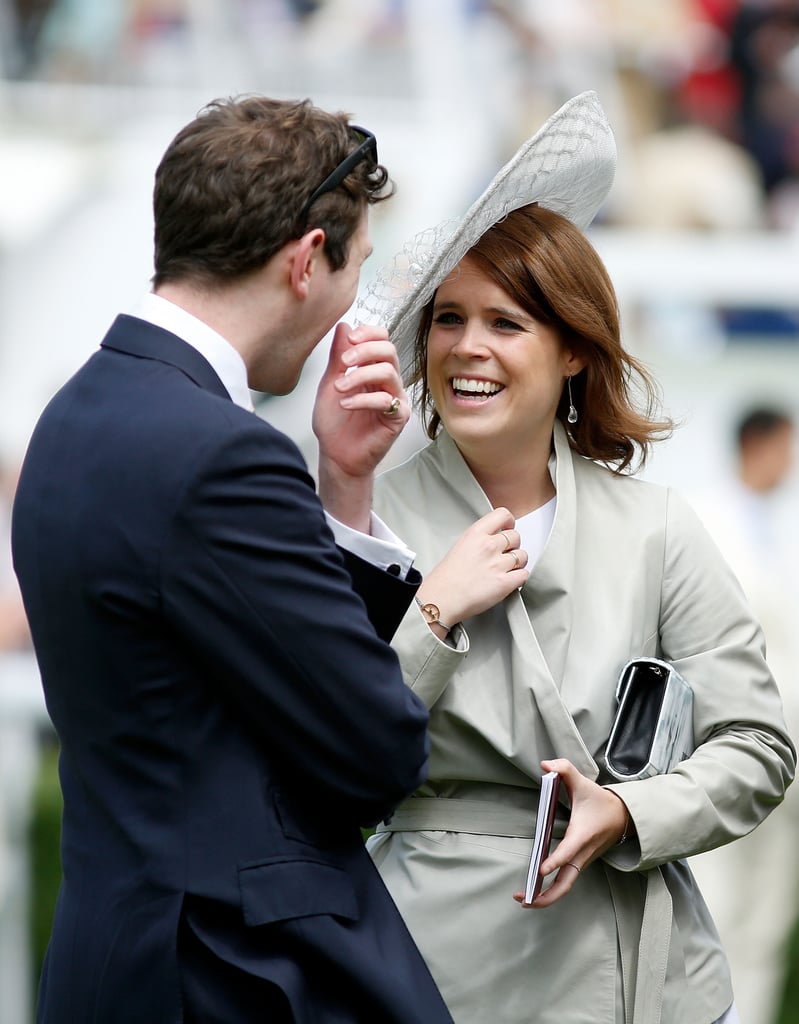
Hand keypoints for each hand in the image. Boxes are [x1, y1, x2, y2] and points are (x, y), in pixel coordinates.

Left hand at [313, 322, 408, 529]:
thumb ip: (338, 357)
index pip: (383, 340)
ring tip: (339, 388)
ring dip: (360, 376)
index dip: (369, 334)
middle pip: (389, 351)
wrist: (336, 455)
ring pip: (388, 372)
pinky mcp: (398, 418)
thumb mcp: (330, 383)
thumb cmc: (335, 424)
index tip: (350, 339)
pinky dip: (363, 399)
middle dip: (365, 351)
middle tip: (343, 363)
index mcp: (373, 370)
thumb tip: (344, 326)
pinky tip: (346, 405)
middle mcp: (388, 382)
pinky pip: (386, 400)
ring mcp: (395, 399)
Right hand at [415, 508, 528, 634]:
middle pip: (516, 536)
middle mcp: (489, 546)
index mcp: (475, 534)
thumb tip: (495, 538)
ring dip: (518, 562)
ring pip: (523, 555)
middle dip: (513, 545)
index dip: (509, 522)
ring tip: (506, 569)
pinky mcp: (505, 583)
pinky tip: (508, 580)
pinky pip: (524, 574)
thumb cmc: (446, 578)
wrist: (441, 599)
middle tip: (505, 554)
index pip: (502, 515)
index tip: (508, 528)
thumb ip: (479, 539)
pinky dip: (519, 578)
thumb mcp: (460, 546)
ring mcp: (498, 564)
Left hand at [512, 758, 629, 908]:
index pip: (568, 852)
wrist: (623, 816)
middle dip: (545, 895)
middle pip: (566, 883)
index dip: (554, 861)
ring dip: (546, 897)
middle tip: (522, 898)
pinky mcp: (581, 863)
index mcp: (582, 835)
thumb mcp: (582, 782)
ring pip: (566, 886)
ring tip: (523, 899)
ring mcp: (582, 861)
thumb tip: (545, 764)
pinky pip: (567, 881)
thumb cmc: (600, 801)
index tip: (540, 870)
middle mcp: (582, 853)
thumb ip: (564, 769)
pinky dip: (552, 891)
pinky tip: (535, 892)